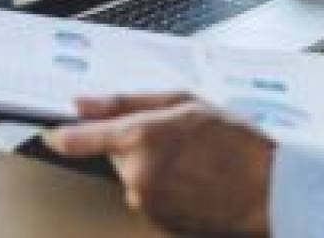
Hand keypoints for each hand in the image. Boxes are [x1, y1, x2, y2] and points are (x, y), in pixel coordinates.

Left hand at [44, 93, 274, 235]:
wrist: (268, 189)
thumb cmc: (236, 141)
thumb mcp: (187, 103)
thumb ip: (128, 101)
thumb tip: (82, 104)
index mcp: (140, 137)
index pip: (78, 139)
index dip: (64, 133)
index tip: (55, 131)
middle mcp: (136, 174)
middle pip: (116, 155)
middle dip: (137, 145)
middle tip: (177, 137)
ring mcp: (145, 203)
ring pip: (133, 177)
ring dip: (153, 167)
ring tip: (194, 160)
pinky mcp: (157, 223)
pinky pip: (150, 198)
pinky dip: (166, 188)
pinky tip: (195, 179)